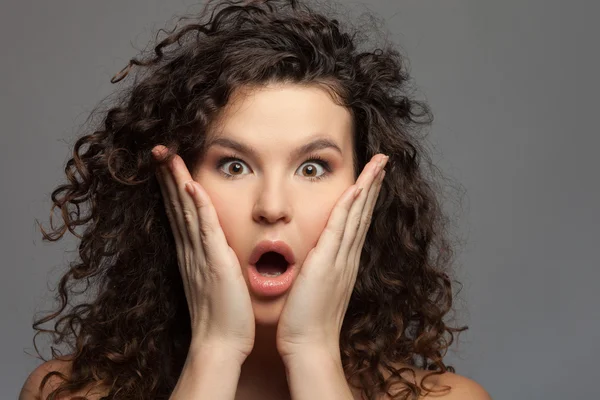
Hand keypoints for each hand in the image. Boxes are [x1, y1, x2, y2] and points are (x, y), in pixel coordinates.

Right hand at [152, 145, 254, 362]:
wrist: (220, 343)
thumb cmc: (223, 313)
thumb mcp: (213, 278)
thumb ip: (211, 257)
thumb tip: (212, 243)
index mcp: (191, 252)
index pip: (178, 210)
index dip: (170, 184)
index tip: (166, 161)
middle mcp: (190, 249)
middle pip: (174, 204)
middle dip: (166, 174)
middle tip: (157, 148)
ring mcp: (200, 254)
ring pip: (184, 209)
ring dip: (175, 179)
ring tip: (166, 154)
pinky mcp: (215, 262)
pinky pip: (205, 227)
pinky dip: (197, 205)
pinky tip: (190, 183)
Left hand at [276, 153, 388, 360]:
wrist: (309, 346)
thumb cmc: (306, 322)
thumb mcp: (314, 289)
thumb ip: (316, 271)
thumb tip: (312, 260)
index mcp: (343, 263)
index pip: (357, 223)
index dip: (365, 198)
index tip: (371, 178)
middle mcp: (346, 258)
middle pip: (363, 213)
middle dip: (373, 184)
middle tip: (383, 161)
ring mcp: (339, 260)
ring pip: (357, 215)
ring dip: (368, 187)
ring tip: (378, 164)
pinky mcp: (327, 263)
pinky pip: (340, 228)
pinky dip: (350, 207)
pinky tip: (357, 187)